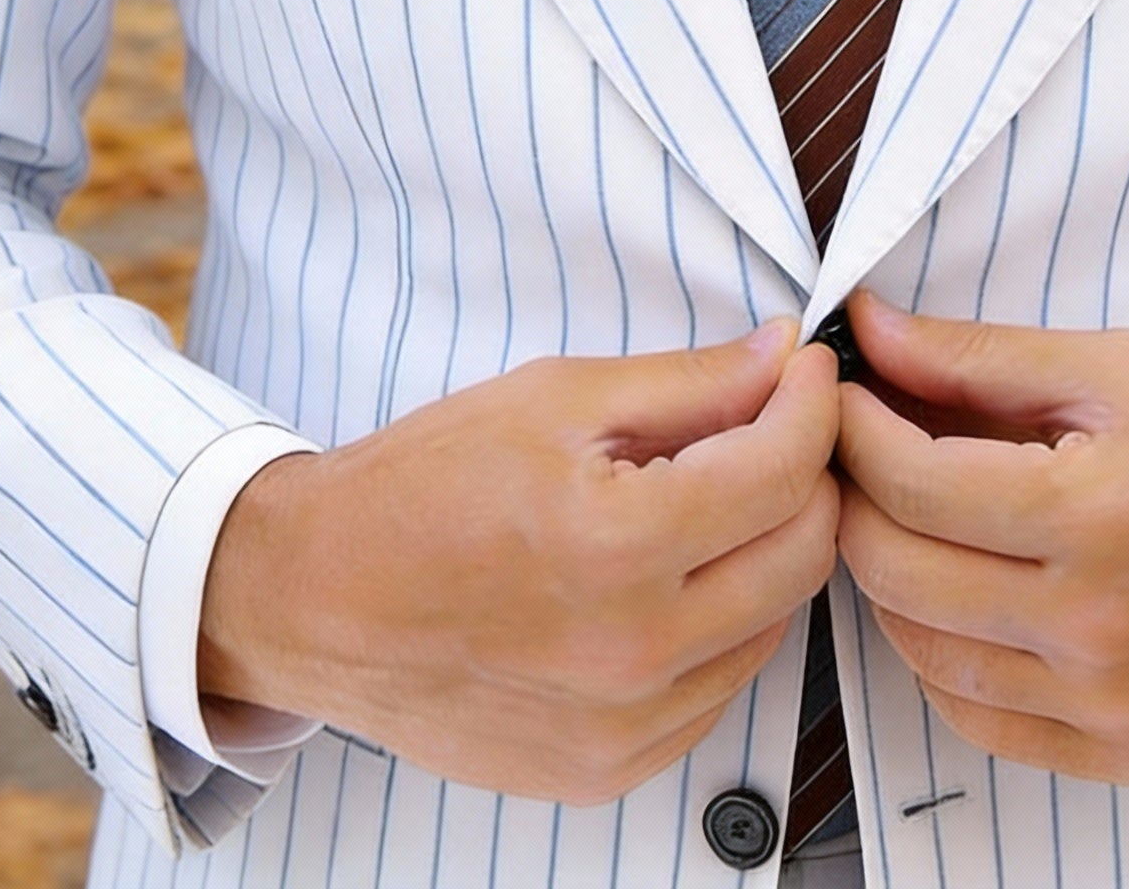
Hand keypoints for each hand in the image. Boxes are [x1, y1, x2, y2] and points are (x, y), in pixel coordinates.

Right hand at [199, 322, 839, 803]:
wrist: (317, 597)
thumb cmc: (421, 489)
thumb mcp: (555, 398)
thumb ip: (688, 383)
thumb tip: (780, 358)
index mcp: (615, 547)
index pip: (784, 470)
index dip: (811, 403)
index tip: (804, 370)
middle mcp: (632, 652)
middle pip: (804, 552)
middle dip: (808, 473)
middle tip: (773, 425)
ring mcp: (624, 726)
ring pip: (775, 623)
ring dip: (768, 549)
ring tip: (711, 499)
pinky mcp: (609, 769)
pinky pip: (721, 687)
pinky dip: (723, 623)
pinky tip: (672, 576)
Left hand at [834, 291, 1128, 783]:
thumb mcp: (1115, 367)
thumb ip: (978, 356)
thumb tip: (869, 329)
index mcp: (1097, 514)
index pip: (911, 484)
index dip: (853, 429)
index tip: (843, 395)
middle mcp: (1098, 625)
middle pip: (898, 571)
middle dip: (854, 498)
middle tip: (857, 451)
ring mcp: (1109, 703)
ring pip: (922, 653)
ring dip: (888, 578)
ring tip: (904, 517)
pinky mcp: (1123, 752)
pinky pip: (979, 721)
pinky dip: (941, 658)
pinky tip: (954, 598)